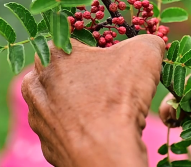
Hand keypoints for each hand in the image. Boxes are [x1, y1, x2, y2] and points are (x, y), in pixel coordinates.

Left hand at [21, 34, 165, 166]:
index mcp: (51, 53)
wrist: (104, 152)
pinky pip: (65, 126)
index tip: (114, 53)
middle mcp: (35, 82)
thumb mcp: (144, 53)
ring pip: (63, 99)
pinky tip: (100, 127)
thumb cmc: (118, 96)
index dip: (97, 42)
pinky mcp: (46, 142)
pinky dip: (81, 125)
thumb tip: (154, 42)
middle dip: (88, 72)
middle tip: (113, 81)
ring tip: (107, 107)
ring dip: (82, 100)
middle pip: (65, 69)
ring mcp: (37, 115)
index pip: (73, 37)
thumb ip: (148, 40)